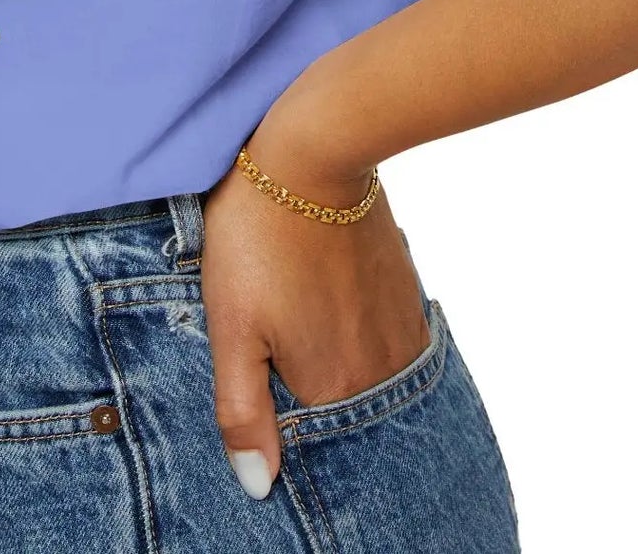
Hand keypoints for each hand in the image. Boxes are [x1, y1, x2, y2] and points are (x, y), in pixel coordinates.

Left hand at [200, 86, 429, 500]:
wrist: (316, 150)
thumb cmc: (259, 235)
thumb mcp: (230, 324)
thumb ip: (242, 410)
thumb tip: (258, 486)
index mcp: (333, 386)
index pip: (314, 446)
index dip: (284, 434)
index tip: (263, 403)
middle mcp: (379, 369)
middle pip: (346, 413)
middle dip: (315, 405)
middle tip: (279, 353)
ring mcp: (400, 330)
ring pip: (370, 377)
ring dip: (342, 371)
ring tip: (303, 330)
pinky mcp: (406, 292)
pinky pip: (389, 343)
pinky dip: (364, 343)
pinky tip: (333, 312)